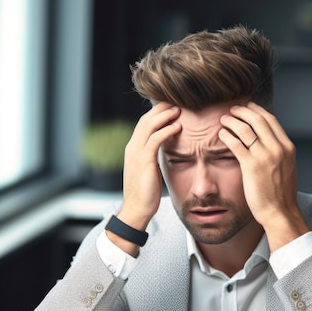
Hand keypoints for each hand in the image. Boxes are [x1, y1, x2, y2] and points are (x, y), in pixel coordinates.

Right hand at [116, 102, 180, 233]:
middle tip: (177, 101)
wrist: (136, 209)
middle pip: (146, 119)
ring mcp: (136, 153)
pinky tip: (178, 126)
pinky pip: (155, 139)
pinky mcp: (143, 161)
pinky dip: (166, 130)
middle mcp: (132, 147)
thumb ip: (153, 157)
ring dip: (165, 115)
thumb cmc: (145, 192)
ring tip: (179, 109)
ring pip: (149, 125)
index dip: (157, 113)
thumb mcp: (149, 170)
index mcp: (133, 148)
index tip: (171, 106)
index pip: (144, 123)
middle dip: (161, 108)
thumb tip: (165, 150)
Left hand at [218, 102, 309, 250]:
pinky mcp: (251, 165)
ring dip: (232, 121)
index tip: (248, 107)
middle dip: (243, 111)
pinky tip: (221, 134)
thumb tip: (268, 143)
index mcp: (287, 147)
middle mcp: (278, 148)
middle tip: (232, 110)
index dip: (257, 110)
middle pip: (258, 119)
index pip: (271, 120)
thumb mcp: (286, 168)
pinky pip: (236, 143)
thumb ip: (279, 153)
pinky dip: (227, 135)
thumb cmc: (281, 194)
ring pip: (246, 128)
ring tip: (223, 119)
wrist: (280, 212)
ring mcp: (265, 156)